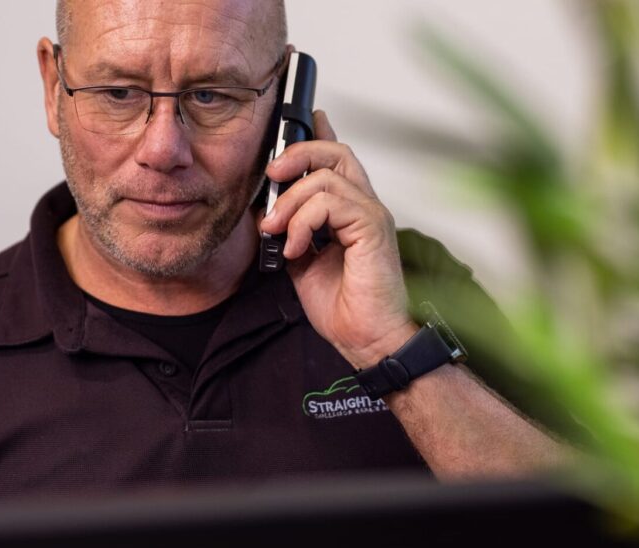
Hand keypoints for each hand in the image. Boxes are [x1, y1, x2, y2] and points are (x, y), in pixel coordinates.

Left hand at [260, 110, 417, 368]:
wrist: (366, 338)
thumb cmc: (343, 306)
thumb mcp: (302, 262)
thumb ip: (290, 231)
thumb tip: (265, 213)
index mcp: (349, 212)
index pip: (336, 160)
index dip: (318, 135)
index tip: (302, 119)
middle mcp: (364, 206)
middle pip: (336, 152)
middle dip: (296, 154)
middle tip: (271, 176)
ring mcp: (371, 215)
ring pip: (325, 177)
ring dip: (289, 203)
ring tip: (277, 232)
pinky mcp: (373, 227)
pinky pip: (331, 202)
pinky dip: (304, 222)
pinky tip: (299, 249)